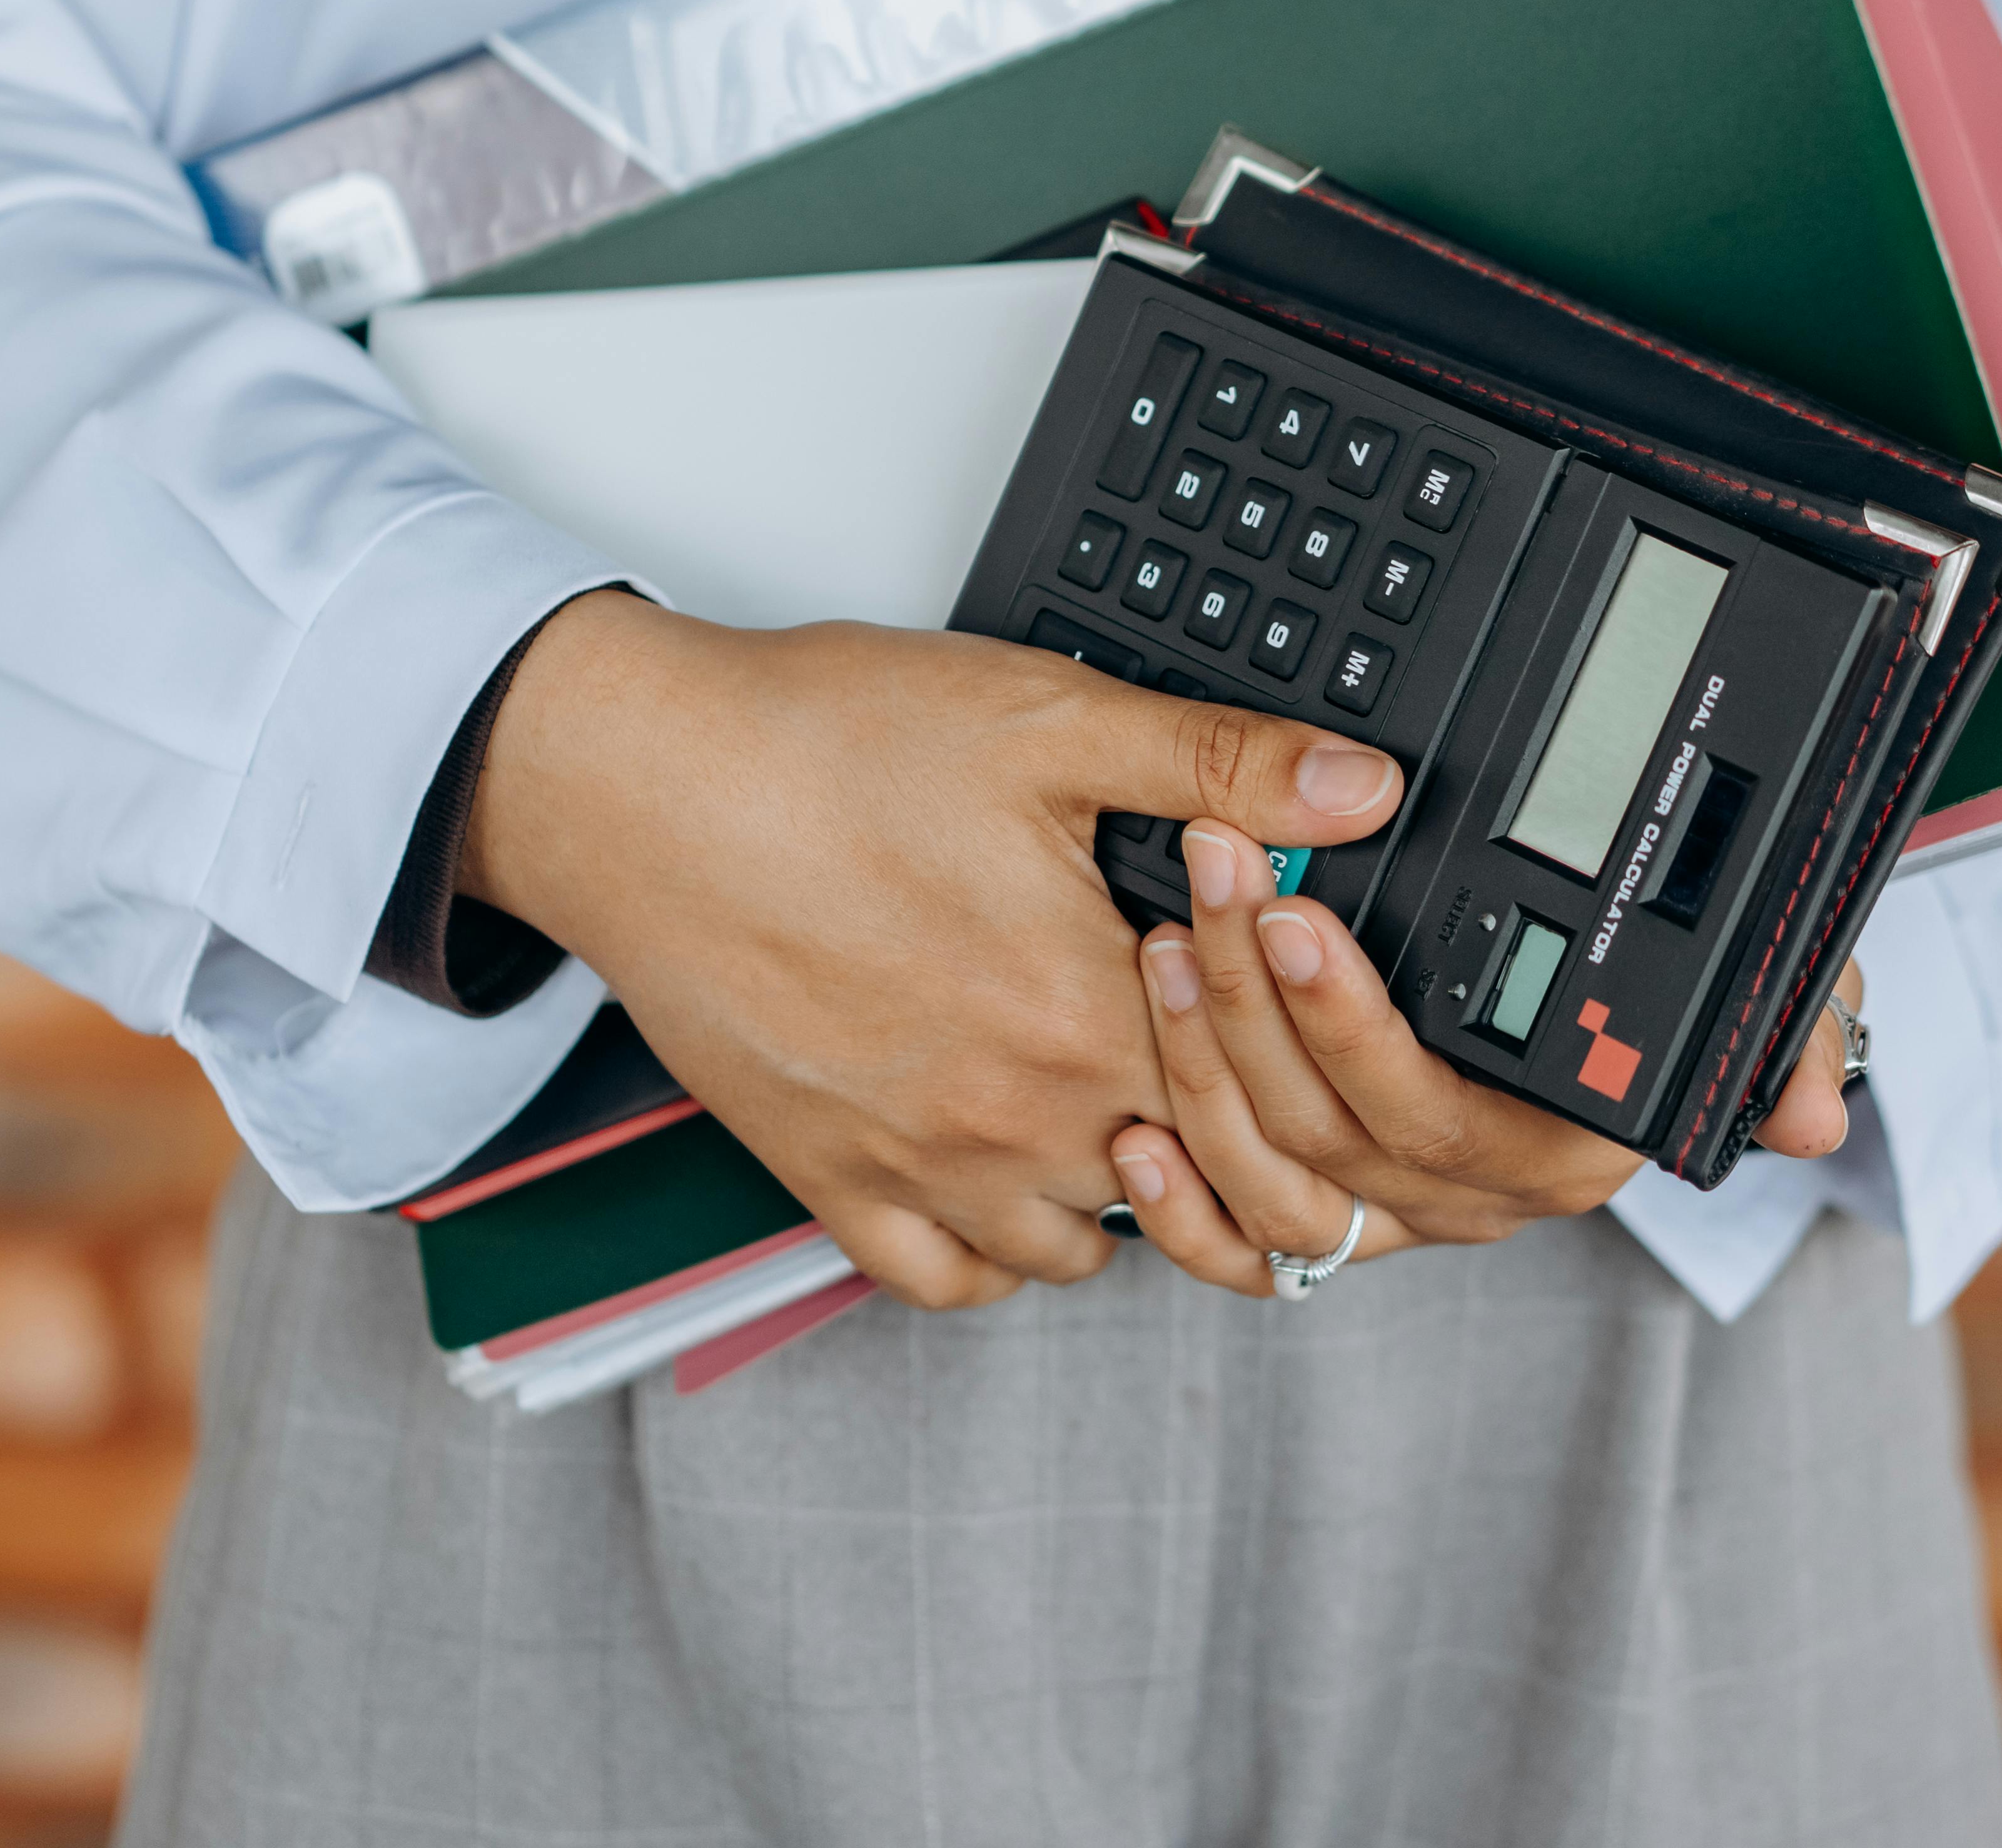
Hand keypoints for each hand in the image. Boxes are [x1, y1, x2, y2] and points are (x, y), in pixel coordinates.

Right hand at [457, 595, 1406, 1309]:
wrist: (638, 786)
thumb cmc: (821, 742)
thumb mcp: (1050, 718)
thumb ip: (1221, 762)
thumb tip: (1364, 789)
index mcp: (1090, 1007)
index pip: (1258, 1088)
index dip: (1280, 1039)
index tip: (1266, 985)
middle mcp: (1017, 1115)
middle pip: (1183, 1177)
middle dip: (1209, 1118)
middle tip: (1198, 1044)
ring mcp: (923, 1165)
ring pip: (1080, 1247)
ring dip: (1115, 1187)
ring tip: (1105, 1092)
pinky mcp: (831, 1181)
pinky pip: (948, 1283)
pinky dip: (994, 1250)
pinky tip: (1006, 1171)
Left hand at [1103, 813, 1858, 1296]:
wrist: (1631, 1015)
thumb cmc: (1670, 991)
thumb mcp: (1752, 991)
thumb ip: (1791, 1037)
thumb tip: (1813, 1113)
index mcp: (1564, 1150)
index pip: (1439, 1112)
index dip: (1352, 1026)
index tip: (1298, 918)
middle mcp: (1474, 1197)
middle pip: (1333, 1129)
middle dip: (1252, 1001)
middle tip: (1211, 875)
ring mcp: (1396, 1216)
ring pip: (1276, 1180)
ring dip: (1201, 1067)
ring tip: (1164, 945)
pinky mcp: (1330, 1219)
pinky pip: (1245, 1253)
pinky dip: (1180, 1208)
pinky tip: (1131, 1131)